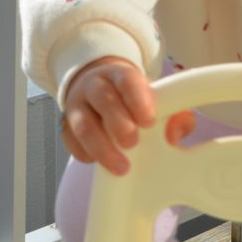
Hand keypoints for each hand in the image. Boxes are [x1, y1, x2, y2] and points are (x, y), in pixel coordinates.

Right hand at [60, 58, 194, 174]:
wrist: (98, 88)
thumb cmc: (132, 98)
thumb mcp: (155, 98)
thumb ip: (175, 113)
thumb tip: (175, 133)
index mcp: (119, 75)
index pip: (126, 80)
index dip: (137, 99)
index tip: (149, 120)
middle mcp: (94, 87)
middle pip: (102, 99)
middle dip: (118, 124)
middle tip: (133, 143)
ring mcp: (77, 106)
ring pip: (83, 124)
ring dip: (101, 147)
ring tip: (121, 166)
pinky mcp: (66, 127)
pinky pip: (71, 142)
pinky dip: (85, 154)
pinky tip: (100, 163)